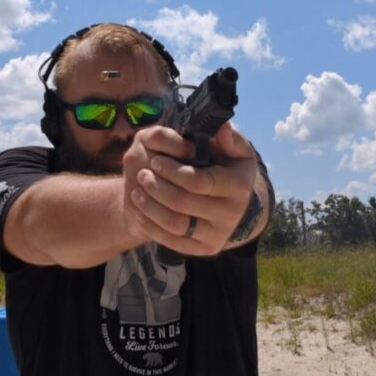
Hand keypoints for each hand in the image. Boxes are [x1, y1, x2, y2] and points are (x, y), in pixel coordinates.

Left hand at [123, 122, 257, 255]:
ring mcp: (218, 235)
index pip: (199, 180)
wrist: (235, 207)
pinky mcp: (205, 249)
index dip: (173, 171)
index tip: (155, 161)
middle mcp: (231, 214)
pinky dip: (152, 226)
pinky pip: (172, 241)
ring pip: (175, 224)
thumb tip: (222, 126)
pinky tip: (141, 210)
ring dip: (150, 207)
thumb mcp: (236, 152)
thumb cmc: (229, 171)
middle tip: (141, 175)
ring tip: (136, 192)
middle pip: (183, 202)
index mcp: (238, 186)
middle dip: (157, 187)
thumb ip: (229, 138)